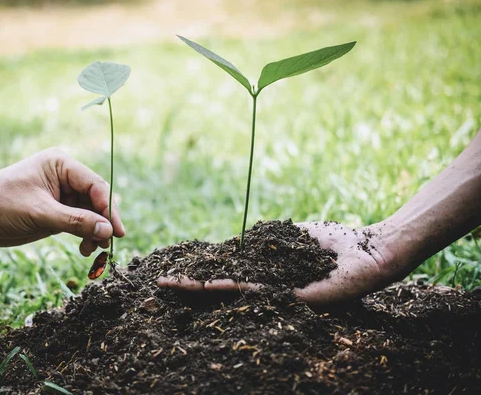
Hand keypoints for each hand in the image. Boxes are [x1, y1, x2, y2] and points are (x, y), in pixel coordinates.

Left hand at [0, 148, 124, 254]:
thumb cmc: (0, 204)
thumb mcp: (40, 213)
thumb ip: (75, 221)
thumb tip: (107, 231)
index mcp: (62, 165)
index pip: (95, 186)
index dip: (109, 209)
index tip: (117, 232)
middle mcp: (65, 177)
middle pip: (96, 200)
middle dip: (102, 222)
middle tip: (107, 245)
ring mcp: (62, 194)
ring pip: (90, 213)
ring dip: (94, 232)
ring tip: (92, 250)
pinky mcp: (57, 210)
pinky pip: (79, 222)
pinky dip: (84, 235)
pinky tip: (84, 249)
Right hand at [157, 222, 396, 304]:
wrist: (372, 250)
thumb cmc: (337, 241)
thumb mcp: (293, 235)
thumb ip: (268, 240)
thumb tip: (241, 242)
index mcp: (269, 273)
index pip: (228, 271)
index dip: (202, 269)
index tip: (177, 267)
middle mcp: (269, 286)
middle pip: (223, 285)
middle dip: (191, 284)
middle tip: (160, 283)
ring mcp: (279, 293)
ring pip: (233, 292)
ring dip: (201, 288)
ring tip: (172, 285)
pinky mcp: (294, 297)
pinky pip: (258, 292)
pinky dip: (231, 287)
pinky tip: (208, 283)